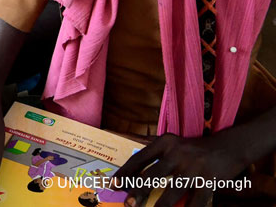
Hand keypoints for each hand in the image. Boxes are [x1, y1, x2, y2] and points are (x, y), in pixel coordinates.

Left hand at [114, 132, 246, 206]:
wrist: (229, 146)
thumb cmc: (194, 150)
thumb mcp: (173, 145)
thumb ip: (156, 157)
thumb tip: (134, 177)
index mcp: (165, 142)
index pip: (140, 158)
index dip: (125, 172)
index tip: (113, 184)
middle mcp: (178, 153)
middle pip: (153, 175)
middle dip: (138, 192)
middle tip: (128, 204)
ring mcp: (194, 167)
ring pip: (172, 191)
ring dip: (161, 205)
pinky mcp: (210, 180)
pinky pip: (195, 201)